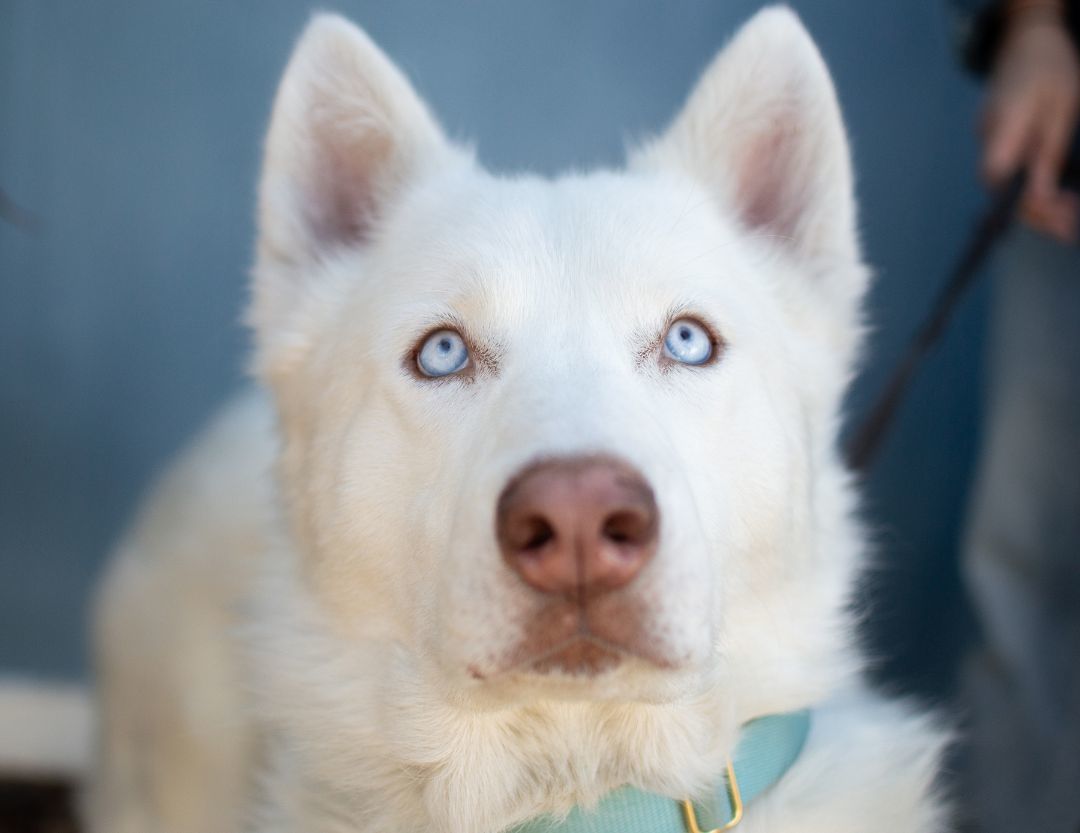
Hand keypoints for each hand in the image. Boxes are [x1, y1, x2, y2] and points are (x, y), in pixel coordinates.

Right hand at [982, 9, 1079, 242]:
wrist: (1026, 38)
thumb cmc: (1050, 67)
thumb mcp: (1063, 108)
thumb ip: (1048, 154)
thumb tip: (1039, 199)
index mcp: (1005, 129)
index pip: (1001, 182)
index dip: (1027, 208)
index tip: (1060, 223)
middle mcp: (987, 139)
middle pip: (999, 190)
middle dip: (1034, 214)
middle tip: (1068, 228)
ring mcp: (986, 139)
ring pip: (1002, 184)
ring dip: (1033, 204)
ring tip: (1066, 214)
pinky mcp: (993, 139)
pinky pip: (1006, 171)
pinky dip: (1028, 187)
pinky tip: (1052, 193)